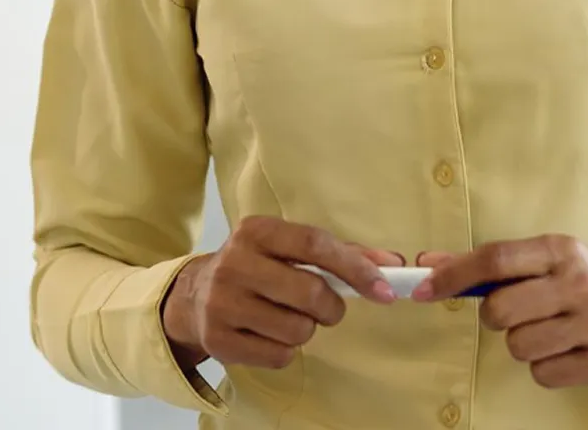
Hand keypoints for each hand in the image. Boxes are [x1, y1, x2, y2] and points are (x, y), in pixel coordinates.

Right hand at [161, 216, 404, 371]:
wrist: (194, 295)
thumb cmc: (258, 266)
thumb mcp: (289, 248)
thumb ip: (341, 253)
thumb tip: (392, 264)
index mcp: (256, 230)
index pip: (314, 244)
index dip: (354, 267)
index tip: (384, 288)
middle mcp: (235, 262)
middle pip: (309, 292)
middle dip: (331, 306)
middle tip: (328, 307)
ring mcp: (223, 303)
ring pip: (297, 329)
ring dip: (308, 328)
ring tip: (292, 317)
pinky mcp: (218, 341)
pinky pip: (279, 356)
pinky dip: (287, 350)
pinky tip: (271, 334)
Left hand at [413, 236, 587, 388]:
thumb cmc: (587, 282)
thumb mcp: (549, 260)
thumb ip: (493, 264)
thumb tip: (429, 263)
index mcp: (561, 249)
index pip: (496, 258)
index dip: (454, 274)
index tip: (423, 286)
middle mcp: (579, 282)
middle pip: (500, 309)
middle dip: (495, 317)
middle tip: (515, 314)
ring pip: (518, 346)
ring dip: (522, 344)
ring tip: (549, 332)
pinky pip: (543, 375)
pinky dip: (545, 368)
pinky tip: (566, 351)